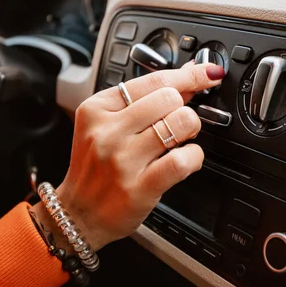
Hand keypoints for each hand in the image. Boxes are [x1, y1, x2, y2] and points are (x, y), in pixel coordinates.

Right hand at [33, 62, 224, 251]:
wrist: (78, 213)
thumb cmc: (96, 167)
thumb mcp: (106, 125)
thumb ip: (144, 101)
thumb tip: (188, 77)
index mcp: (97, 108)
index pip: (153, 80)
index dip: (189, 74)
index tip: (206, 73)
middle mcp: (107, 131)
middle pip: (170, 98)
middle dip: (184, 107)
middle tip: (180, 122)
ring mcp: (122, 160)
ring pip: (180, 122)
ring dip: (191, 128)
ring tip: (182, 139)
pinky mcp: (138, 187)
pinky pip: (183, 160)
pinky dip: (195, 156)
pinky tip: (186, 159)